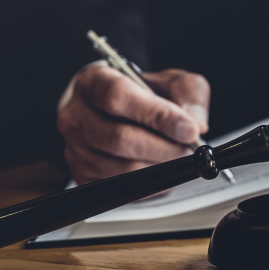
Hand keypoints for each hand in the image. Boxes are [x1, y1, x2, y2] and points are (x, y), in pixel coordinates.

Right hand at [57, 63, 210, 184]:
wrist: (121, 110)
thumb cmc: (143, 93)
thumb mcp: (171, 80)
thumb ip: (188, 94)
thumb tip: (194, 124)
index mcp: (93, 82)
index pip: (118, 97)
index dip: (157, 116)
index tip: (188, 129)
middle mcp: (75, 115)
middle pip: (118, 138)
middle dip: (164, 147)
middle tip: (189, 147)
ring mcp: (74, 149)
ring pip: (119, 168)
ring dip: (158, 167)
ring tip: (178, 156)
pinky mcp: (82, 176)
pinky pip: (119, 189)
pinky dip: (149, 184)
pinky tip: (162, 169)